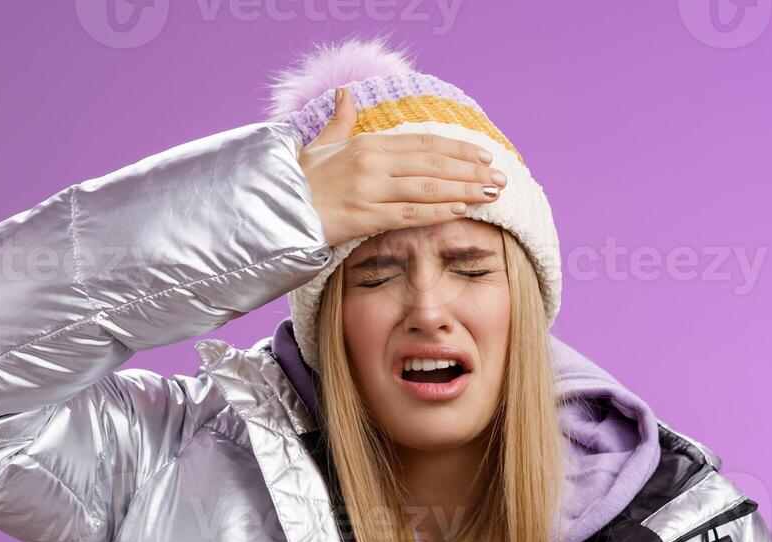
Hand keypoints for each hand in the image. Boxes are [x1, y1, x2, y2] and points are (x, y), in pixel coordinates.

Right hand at [298, 86, 506, 245]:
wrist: (272, 211)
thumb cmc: (297, 181)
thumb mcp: (318, 145)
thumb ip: (338, 121)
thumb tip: (344, 93)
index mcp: (365, 144)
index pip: (422, 144)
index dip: (456, 148)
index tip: (482, 154)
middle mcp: (370, 164)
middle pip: (432, 164)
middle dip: (470, 169)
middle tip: (499, 176)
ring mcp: (368, 191)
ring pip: (427, 188)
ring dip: (464, 189)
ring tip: (491, 193)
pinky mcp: (363, 217)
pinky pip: (410, 214)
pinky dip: (439, 211)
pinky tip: (462, 209)